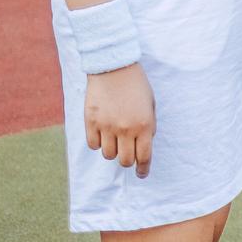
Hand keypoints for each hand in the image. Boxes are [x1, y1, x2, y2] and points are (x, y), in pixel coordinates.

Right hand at [85, 63, 154, 178]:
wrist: (113, 67)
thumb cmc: (136, 85)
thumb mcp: (150, 104)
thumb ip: (149, 126)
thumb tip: (144, 146)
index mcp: (144, 125)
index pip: (144, 156)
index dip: (143, 169)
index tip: (141, 174)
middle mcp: (126, 129)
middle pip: (125, 160)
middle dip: (128, 161)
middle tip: (128, 154)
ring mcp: (107, 126)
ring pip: (108, 155)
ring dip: (113, 151)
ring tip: (115, 139)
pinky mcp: (91, 121)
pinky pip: (93, 145)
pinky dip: (97, 143)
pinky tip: (102, 134)